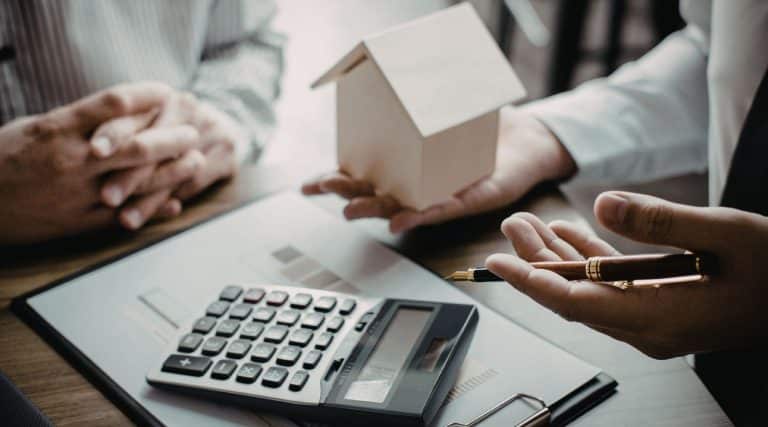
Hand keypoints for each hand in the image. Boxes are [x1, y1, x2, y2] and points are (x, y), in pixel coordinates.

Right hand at [0, 82, 197, 243]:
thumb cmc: (4, 158)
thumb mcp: (37, 127)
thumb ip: (78, 121)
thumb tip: (122, 111)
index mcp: (58, 128)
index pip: (113, 102)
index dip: (147, 95)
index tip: (167, 91)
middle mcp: (71, 159)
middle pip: (137, 144)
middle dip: (173, 137)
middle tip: (193, 131)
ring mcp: (77, 192)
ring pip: (138, 181)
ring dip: (173, 171)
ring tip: (196, 162)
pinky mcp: (78, 221)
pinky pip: (126, 215)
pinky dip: (154, 209)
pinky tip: (175, 203)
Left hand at [91, 91, 239, 227]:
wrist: (225, 123)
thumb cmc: (170, 126)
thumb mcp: (147, 118)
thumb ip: (121, 129)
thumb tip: (88, 150)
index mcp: (161, 96)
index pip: (137, 113)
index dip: (115, 132)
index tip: (95, 152)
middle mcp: (187, 109)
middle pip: (156, 144)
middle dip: (130, 174)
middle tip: (106, 197)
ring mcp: (210, 132)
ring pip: (174, 170)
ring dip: (148, 198)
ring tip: (125, 218)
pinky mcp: (226, 157)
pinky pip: (193, 184)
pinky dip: (168, 203)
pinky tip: (150, 217)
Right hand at [302, 107, 575, 232]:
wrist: (526, 141)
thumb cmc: (483, 124)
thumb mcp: (449, 101)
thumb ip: (425, 88)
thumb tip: (403, 60)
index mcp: (406, 164)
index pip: (363, 175)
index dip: (335, 181)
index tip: (307, 186)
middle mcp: (417, 184)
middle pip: (373, 194)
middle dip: (346, 193)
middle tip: (326, 188)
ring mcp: (438, 194)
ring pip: (399, 207)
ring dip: (374, 210)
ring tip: (352, 210)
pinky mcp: (467, 201)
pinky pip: (440, 211)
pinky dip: (419, 215)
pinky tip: (400, 220)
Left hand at [485, 191, 767, 357]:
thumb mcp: (724, 235)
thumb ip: (660, 222)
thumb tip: (602, 204)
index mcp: (658, 318)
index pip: (573, 303)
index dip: (530, 281)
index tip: (496, 263)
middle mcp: (647, 329)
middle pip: (574, 296)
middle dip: (535, 260)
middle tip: (512, 224)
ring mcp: (652, 322)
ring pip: (589, 290)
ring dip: (557, 257)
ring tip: (530, 223)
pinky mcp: (659, 309)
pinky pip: (611, 287)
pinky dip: (589, 259)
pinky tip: (571, 232)